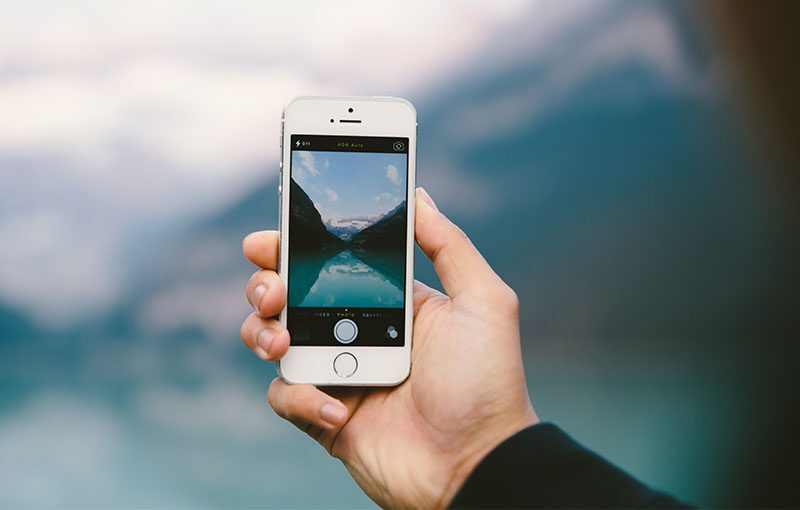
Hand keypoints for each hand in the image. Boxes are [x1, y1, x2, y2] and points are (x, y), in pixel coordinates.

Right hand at [240, 188, 537, 507]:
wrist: (477, 464)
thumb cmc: (487, 382)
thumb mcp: (483, 301)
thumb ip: (449, 245)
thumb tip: (418, 196)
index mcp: (388, 302)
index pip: (329, 262)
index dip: (294, 246)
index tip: (269, 237)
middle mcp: (357, 332)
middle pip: (288, 295)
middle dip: (266, 284)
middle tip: (272, 290)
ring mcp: (338, 374)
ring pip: (272, 341)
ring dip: (262, 334)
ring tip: (282, 343)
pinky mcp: (324, 418)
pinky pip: (286, 398)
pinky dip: (300, 399)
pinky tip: (336, 408)